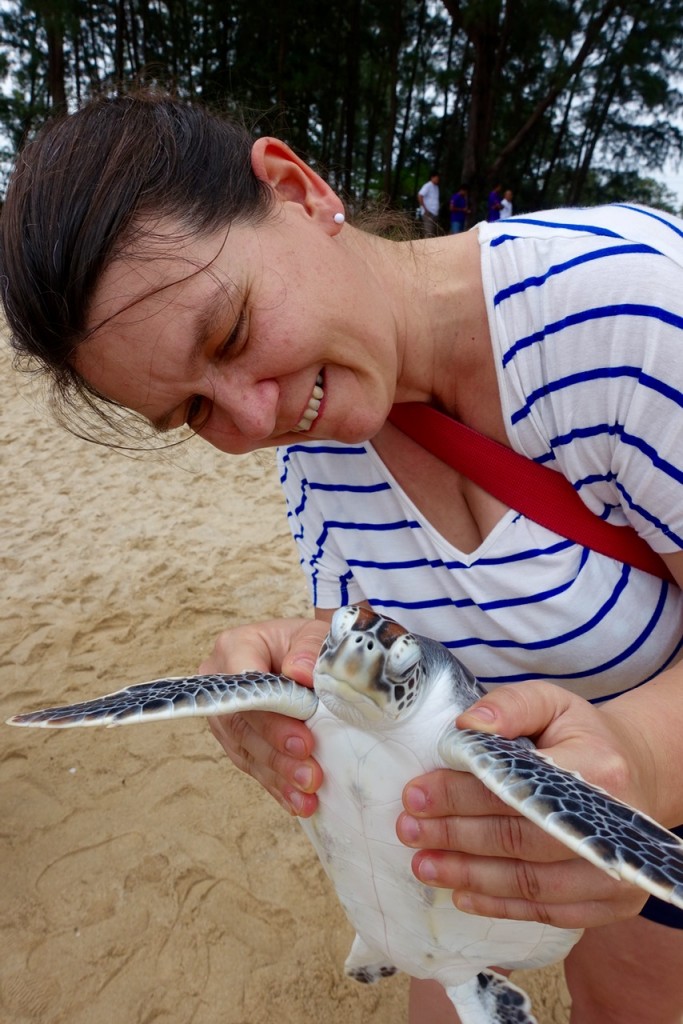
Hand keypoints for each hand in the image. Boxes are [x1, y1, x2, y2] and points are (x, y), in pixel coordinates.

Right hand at [200, 617, 328, 816]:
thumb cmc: (309, 642)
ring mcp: (224, 713)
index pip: (243, 683)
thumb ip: (309, 648)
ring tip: (308, 794)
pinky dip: (277, 785)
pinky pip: (252, 765)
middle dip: (278, 753)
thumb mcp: (317, 634)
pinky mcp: (235, 738)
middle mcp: (219, 681)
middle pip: (242, 723)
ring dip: (278, 776)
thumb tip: (299, 672)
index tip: (304, 740)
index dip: (271, 714)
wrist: (305, 653)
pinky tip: (297, 802)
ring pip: (246, 749)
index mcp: (236, 646)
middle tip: (310, 774)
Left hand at [396, 680, 655, 928]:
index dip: (461, 794)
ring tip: (423, 864)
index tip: (415, 794)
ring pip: (529, 883)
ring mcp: (616, 872)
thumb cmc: (582, 737)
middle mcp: (613, 827)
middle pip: (520, 840)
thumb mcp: (551, 702)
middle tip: (408, 831)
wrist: (636, 776)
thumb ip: (509, 706)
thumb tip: (467, 727)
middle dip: (456, 836)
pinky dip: (499, 905)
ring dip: (468, 875)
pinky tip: (461, 892)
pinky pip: (547, 912)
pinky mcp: (612, 904)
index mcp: (598, 770)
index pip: (517, 788)